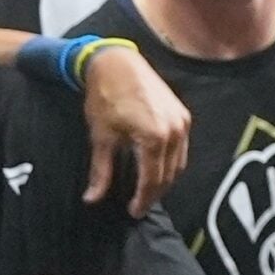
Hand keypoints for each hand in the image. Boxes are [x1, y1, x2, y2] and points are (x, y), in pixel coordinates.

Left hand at [78, 44, 189, 216]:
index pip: (152, 181)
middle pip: (169, 175)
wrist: (117, 63)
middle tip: (139, 205)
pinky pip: (181, 148)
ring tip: (148, 189)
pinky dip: (171, 162)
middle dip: (154, 193)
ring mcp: (182, 122)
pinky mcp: (183, 114)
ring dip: (165, 179)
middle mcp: (174, 132)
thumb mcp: (101, 137)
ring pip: (179, 164)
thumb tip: (92, 198)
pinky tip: (157, 167)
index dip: (143, 200)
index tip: (134, 212)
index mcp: (154, 139)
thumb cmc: (105, 96)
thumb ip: (101, 171)